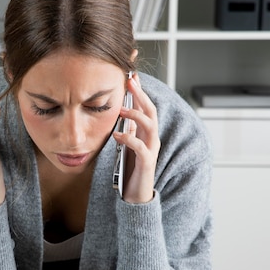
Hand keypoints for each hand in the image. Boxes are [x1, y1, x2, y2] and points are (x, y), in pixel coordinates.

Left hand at [113, 74, 159, 203]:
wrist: (136, 196)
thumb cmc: (131, 170)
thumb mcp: (127, 145)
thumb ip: (127, 129)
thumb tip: (121, 111)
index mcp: (146, 133)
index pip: (145, 106)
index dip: (140, 90)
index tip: (131, 74)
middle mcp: (152, 138)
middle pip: (151, 110)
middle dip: (141, 94)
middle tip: (130, 80)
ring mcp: (151, 150)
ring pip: (150, 125)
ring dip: (136, 114)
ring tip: (121, 109)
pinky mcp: (146, 163)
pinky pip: (140, 147)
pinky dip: (129, 139)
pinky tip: (117, 135)